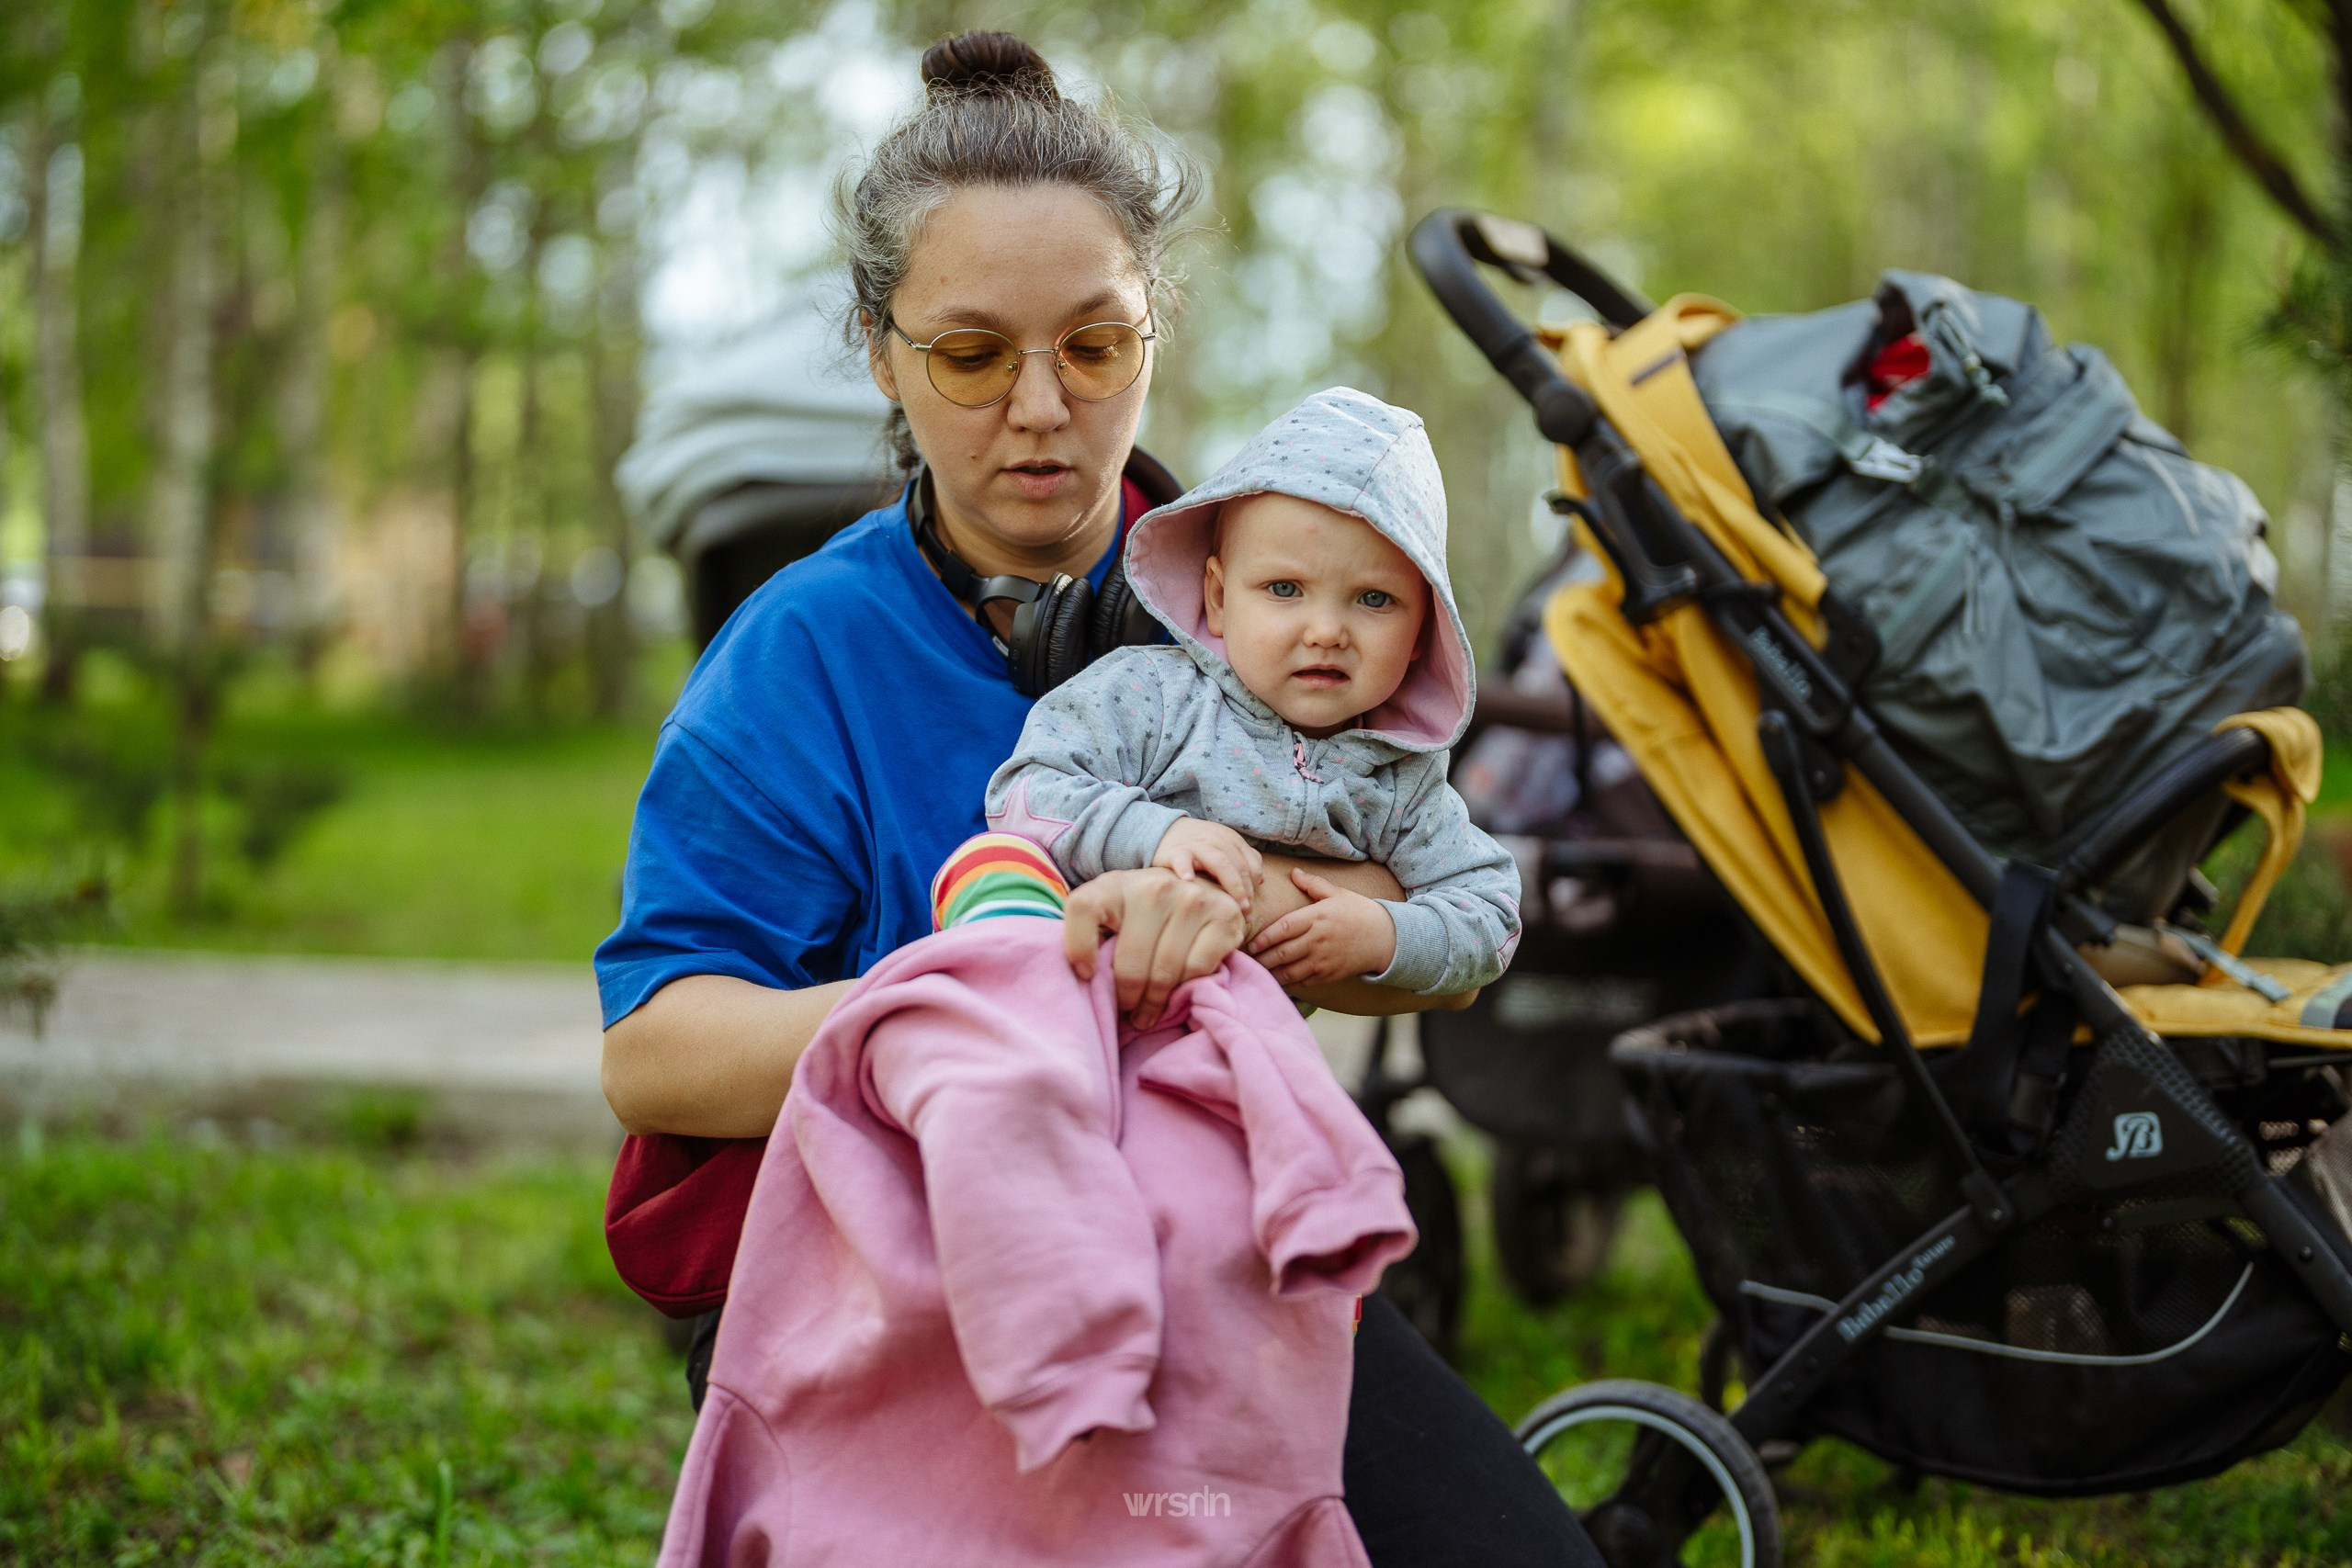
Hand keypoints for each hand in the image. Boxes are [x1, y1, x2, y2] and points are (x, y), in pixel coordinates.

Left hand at [1063, 868, 1247, 1029]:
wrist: (1202, 887)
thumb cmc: (1145, 912)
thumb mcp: (1112, 911)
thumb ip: (1092, 933)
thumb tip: (1080, 977)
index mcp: (1115, 884)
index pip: (1083, 907)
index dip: (1077, 946)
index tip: (1086, 975)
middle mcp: (1154, 886)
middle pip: (1130, 962)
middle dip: (1126, 998)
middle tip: (1127, 1013)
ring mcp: (1191, 899)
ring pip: (1164, 971)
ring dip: (1154, 1003)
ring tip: (1147, 1015)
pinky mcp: (1222, 915)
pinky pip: (1197, 968)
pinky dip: (1185, 987)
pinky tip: (1177, 993)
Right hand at [1151, 818, 1263, 917]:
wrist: (1164, 830)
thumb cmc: (1197, 846)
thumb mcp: (1223, 848)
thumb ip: (1243, 860)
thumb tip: (1261, 881)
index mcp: (1232, 841)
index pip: (1251, 865)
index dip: (1253, 887)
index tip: (1251, 909)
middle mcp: (1218, 840)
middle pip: (1239, 866)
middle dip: (1245, 891)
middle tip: (1246, 915)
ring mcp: (1197, 844)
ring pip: (1220, 862)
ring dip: (1230, 884)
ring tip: (1230, 906)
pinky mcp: (1176, 850)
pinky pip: (1182, 860)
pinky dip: (1186, 869)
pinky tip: (1189, 881)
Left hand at [1245, 867, 1397, 987]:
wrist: (1386, 938)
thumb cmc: (1359, 912)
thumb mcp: (1337, 893)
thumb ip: (1313, 884)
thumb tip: (1293, 872)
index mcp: (1317, 917)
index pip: (1282, 929)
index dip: (1264, 938)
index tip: (1250, 943)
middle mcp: (1317, 940)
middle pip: (1281, 953)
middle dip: (1261, 959)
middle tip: (1245, 960)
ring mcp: (1323, 960)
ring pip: (1289, 971)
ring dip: (1270, 973)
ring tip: (1256, 972)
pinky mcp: (1328, 975)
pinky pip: (1302, 981)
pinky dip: (1287, 982)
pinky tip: (1276, 980)